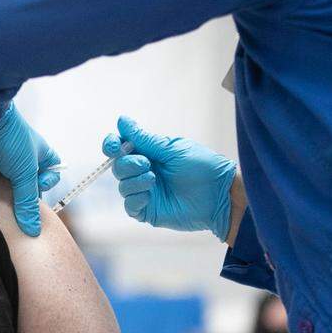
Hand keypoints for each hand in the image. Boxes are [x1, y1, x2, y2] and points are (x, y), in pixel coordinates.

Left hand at [0, 103, 60, 236]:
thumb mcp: (25, 173)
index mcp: (39, 153)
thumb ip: (28, 202)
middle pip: (27, 182)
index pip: (51, 173)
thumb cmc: (11, 140)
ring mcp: (3, 159)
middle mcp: (22, 157)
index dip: (47, 183)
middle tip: (15, 197)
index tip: (37, 185)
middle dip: (21, 193)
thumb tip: (33, 230)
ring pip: (7, 183)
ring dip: (3, 191)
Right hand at [103, 116, 237, 240]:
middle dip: (127, 163)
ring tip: (153, 179)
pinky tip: (149, 195)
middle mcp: (144, 172)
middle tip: (147, 164)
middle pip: (118, 167)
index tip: (114, 145)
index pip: (119, 148)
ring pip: (122, 186)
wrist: (220, 194)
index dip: (111, 145)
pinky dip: (135, 198)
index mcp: (149, 154)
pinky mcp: (149, 211)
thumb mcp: (172, 149)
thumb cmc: (202, 167)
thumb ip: (144, 139)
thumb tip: (122, 121)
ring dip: (134, 181)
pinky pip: (130, 206)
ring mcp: (145, 192)